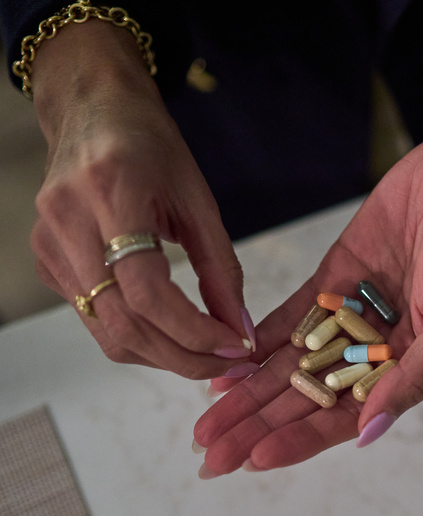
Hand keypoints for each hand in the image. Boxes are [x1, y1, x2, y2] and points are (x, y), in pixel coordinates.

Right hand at [29, 21, 253, 378]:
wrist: (91, 111)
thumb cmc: (151, 148)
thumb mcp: (198, 198)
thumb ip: (222, 267)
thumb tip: (241, 329)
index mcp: (110, 193)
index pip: (146, 290)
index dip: (193, 330)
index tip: (235, 345)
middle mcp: (68, 223)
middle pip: (123, 323)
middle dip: (183, 356)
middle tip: (229, 363)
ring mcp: (49, 247)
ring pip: (107, 333)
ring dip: (163, 355)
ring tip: (209, 355)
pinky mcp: (47, 263)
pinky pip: (95, 320)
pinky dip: (140, 337)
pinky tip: (174, 334)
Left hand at [193, 103, 422, 476]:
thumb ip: (414, 376)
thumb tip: (369, 431)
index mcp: (411, 366)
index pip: (346, 416)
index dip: (300, 438)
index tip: (255, 458)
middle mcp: (378, 348)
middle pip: (310, 396)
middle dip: (261, 424)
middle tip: (213, 451)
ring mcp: (354, 312)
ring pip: (294, 361)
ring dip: (252, 389)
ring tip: (208, 417)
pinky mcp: (337, 276)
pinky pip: (294, 315)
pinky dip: (262, 338)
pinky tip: (229, 361)